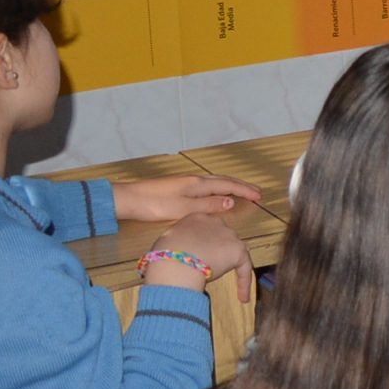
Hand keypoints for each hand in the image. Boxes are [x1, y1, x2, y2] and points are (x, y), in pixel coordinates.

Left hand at [113, 174, 261, 221]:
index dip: (245, 190)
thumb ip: (208, 205)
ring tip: (242, 191)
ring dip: (231, 186)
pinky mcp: (178, 187)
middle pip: (224, 180)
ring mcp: (185, 182)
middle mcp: (194, 180)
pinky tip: (216, 193)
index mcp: (198, 184)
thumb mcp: (183, 208)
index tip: (260, 195)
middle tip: (257, 191)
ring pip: (215, 182)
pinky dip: (218, 188)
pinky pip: (207, 185)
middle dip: (242, 186)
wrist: (128, 199)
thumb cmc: (155, 205)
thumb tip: (230, 202)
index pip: (228, 185)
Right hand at [143, 212, 249, 282]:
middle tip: (208, 268)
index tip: (199, 253)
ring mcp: (228, 235)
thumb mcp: (166, 242)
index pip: (204, 228)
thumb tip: (178, 252)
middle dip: (216, 250)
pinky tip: (242, 298)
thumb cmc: (163, 256)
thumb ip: (178, 243)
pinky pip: (244, 268)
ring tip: (223, 283)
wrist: (174, 264)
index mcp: (195, 218)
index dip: (203, 241)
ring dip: (228, 265)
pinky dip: (244, 282)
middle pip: (220, 236)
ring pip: (232, 251)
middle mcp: (215, 222)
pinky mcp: (238, 250)